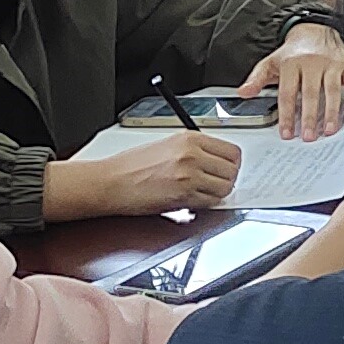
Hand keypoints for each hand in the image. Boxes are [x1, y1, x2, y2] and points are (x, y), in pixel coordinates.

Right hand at [47, 130, 240, 220]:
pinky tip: (192, 200)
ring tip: (201, 193)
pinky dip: (205, 204)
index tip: (226, 169)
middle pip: (233, 170)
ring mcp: (189, 174)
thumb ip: (194, 150)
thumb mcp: (167, 146)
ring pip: (225, 188)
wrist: (110, 182)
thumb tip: (216, 160)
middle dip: (226, 179)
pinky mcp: (183, 195)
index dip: (231, 163)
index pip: (232, 150)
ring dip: (217, 193)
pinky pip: (210, 202)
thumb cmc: (131, 166)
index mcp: (189, 138)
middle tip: (214, 184)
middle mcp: (192, 154)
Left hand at [239, 24, 343, 139]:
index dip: (287, 115)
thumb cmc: (294, 53)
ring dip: (332, 112)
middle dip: (310, 117)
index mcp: (292, 64)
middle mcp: (313, 64)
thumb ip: (257, 79)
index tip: (287, 133)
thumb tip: (243, 93)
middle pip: (311, 94)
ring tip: (329, 130)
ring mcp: (331, 65)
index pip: (288, 93)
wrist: (316, 30)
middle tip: (309, 137)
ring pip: (333, 91)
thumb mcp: (271, 62)